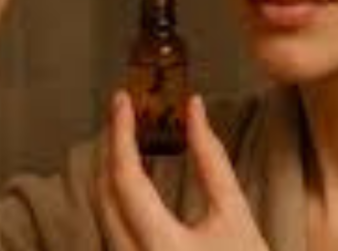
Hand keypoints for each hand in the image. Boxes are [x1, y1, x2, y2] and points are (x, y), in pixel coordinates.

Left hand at [96, 92, 271, 250]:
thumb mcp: (235, 213)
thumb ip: (212, 159)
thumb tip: (194, 110)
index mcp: (161, 247)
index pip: (125, 179)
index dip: (120, 134)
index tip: (121, 100)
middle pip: (103, 194)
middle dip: (110, 147)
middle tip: (124, 112)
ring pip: (102, 213)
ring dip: (112, 171)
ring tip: (129, 137)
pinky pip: (112, 230)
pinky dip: (118, 198)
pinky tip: (133, 179)